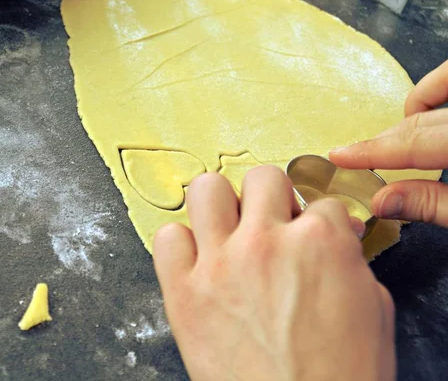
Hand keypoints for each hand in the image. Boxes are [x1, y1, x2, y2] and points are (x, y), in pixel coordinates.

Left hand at [153, 167, 394, 380]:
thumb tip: (334, 241)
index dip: (318, 221)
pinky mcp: (183, 292)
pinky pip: (167, 238)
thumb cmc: (339, 376)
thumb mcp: (371, 310)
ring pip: (206, 189)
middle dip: (272, 198)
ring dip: (220, 204)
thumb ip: (347, 262)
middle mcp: (266, 243)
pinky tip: (196, 260)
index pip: (320, 202)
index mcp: (320, 243)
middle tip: (270, 222)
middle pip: (263, 179)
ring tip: (226, 228)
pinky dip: (179, 244)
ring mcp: (220, 264)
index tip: (309, 235)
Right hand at [330, 59, 447, 225]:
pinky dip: (433, 91)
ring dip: (408, 117)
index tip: (338, 155)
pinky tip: (425, 110)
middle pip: (419, 122)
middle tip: (360, 158)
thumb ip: (433, 204)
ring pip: (435, 92)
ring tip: (395, 139)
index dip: (370, 152)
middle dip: (386, 141)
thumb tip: (382, 202)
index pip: (411, 145)